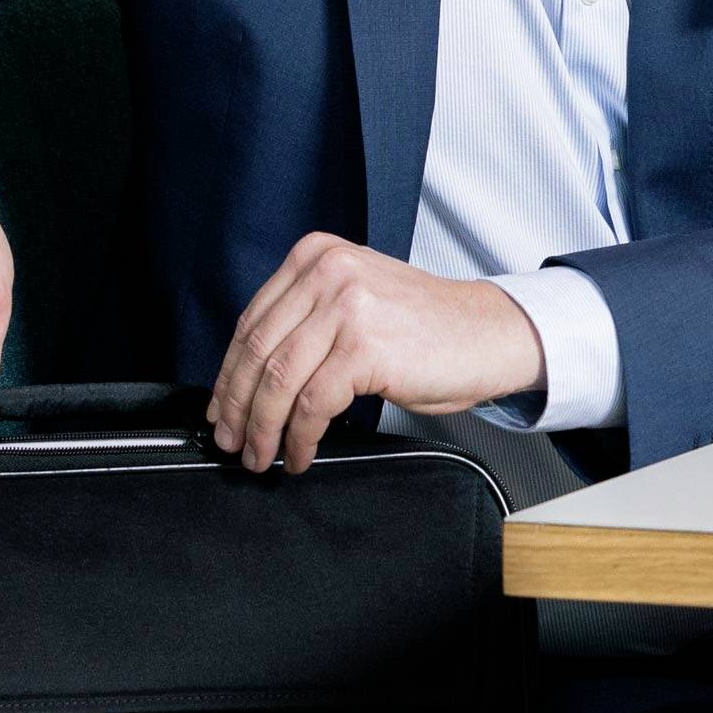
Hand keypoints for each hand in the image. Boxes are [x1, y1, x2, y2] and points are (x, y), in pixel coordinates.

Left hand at [209, 233, 546, 473]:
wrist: (491, 334)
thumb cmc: (428, 329)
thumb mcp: (357, 301)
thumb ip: (307, 319)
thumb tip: (249, 378)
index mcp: (316, 255)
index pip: (251, 322)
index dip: (228, 376)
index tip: (221, 409)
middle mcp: (327, 272)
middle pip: (256, 351)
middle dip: (236, 408)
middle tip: (232, 442)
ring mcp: (346, 306)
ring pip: (277, 380)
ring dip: (263, 430)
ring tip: (262, 456)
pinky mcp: (364, 346)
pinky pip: (312, 404)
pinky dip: (299, 437)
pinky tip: (302, 453)